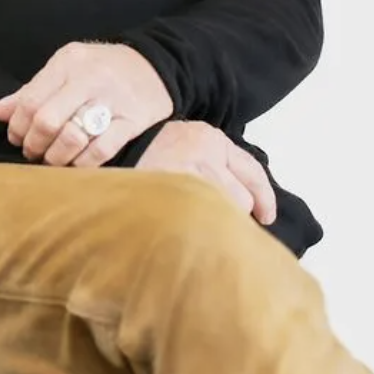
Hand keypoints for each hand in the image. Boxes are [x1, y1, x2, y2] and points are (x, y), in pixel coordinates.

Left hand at [0, 40, 172, 168]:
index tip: (17, 137)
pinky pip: (100, 151)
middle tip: (33, 152)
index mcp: (69, 61)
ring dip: (54, 158)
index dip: (17, 126)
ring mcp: (113, 100)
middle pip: (47, 120)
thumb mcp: (67, 68)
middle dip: (33, 144)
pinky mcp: (132, 121)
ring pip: (72, 138)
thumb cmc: (103, 69)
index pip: (30, 100)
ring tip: (51, 160)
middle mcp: (90, 78)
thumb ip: (33, 89)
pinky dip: (81, 165)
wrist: (157, 64)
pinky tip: (75, 165)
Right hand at [136, 120, 276, 224]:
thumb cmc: (143, 154)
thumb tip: (239, 201)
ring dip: (212, 224)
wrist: (106, 154)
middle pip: (241, 197)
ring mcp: (190, 177)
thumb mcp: (182, 147)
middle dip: (233, 214)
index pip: (251, 169)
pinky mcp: (174, 196)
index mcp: (209, 139)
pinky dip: (197, 232)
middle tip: (217, 225)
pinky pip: (200, 223)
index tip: (267, 216)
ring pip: (221, 213)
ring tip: (192, 227)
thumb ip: (210, 165)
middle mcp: (205, 154)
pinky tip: (184, 233)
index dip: (264, 196)